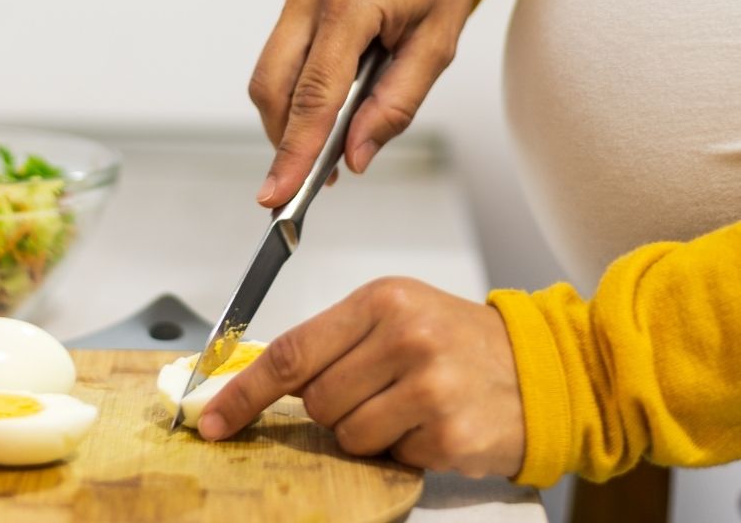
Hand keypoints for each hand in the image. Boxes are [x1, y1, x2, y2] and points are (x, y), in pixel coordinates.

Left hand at [197, 277, 524, 478]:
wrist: (542, 369)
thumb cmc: (456, 340)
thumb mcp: (394, 316)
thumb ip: (332, 341)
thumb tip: (259, 382)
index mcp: (382, 300)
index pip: (291, 352)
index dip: (245, 392)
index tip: (215, 418)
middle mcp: (405, 337)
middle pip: (317, 401)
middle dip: (334, 408)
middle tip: (375, 391)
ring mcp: (429, 387)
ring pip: (347, 435)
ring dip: (368, 433)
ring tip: (407, 407)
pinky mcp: (449, 434)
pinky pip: (389, 458)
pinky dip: (402, 450)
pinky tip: (432, 425)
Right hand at [249, 0, 478, 206]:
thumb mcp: (437, 46)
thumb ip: (396, 105)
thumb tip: (355, 155)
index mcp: (352, 1)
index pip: (314, 92)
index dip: (296, 149)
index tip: (279, 192)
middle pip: (273, 87)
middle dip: (283, 141)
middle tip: (300, 182)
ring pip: (267, 76)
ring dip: (286, 120)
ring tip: (321, 148)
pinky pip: (278, 57)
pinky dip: (292, 93)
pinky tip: (319, 111)